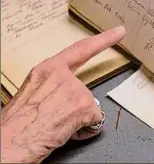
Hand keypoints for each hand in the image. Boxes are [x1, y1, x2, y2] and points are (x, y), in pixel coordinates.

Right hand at [0, 26, 125, 163]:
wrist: (8, 144)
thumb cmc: (14, 126)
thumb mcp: (31, 94)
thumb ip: (51, 86)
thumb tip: (61, 96)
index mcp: (46, 70)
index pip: (80, 49)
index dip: (102, 40)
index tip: (118, 32)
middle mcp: (61, 74)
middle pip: (83, 89)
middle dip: (76, 106)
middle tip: (57, 118)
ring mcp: (74, 87)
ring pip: (89, 105)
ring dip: (77, 119)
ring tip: (54, 126)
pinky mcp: (83, 104)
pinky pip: (95, 119)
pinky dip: (84, 129)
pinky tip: (66, 132)